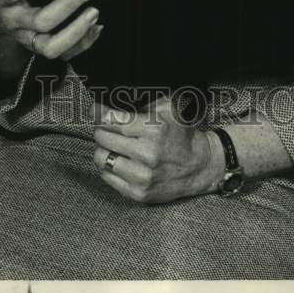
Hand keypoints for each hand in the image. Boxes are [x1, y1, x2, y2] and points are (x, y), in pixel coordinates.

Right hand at [0, 0, 102, 77]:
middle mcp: (14, 21)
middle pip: (40, 21)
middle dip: (67, 6)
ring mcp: (27, 38)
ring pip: (50, 46)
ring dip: (76, 32)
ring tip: (93, 12)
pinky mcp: (39, 47)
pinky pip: (63, 54)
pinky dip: (82, 43)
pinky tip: (96, 28)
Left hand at [92, 96, 223, 203]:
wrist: (198, 166)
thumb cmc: (180, 135)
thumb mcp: (167, 109)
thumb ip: (142, 102)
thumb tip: (112, 99)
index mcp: (154, 129)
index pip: (112, 119)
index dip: (99, 112)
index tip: (96, 109)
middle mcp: (147, 153)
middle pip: (102, 137)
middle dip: (102, 128)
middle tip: (108, 127)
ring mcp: (142, 176)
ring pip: (101, 158)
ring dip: (104, 148)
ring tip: (114, 145)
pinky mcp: (138, 193)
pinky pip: (107, 176)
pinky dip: (109, 166)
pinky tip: (120, 160)